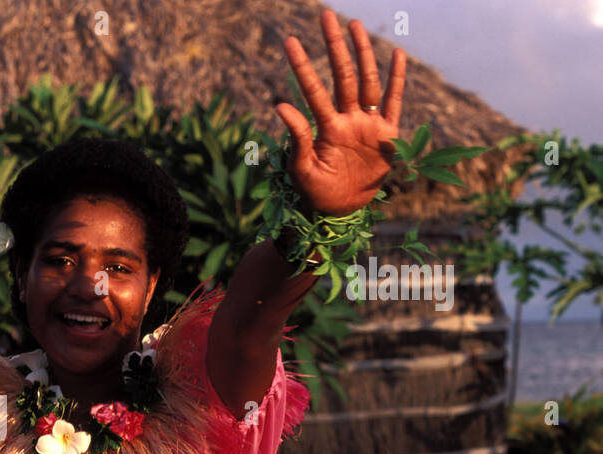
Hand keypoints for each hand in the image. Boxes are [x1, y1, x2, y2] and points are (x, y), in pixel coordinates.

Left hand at [277, 10, 407, 215]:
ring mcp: (368, 123)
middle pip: (341, 74)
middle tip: (325, 15)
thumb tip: (279, 104)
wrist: (340, 211)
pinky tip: (395, 54)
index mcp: (325, 126)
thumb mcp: (301, 168)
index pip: (313, 89)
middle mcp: (347, 118)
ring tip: (354, 25)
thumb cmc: (315, 192)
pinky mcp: (388, 133)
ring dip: (361, 53)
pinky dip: (396, 78)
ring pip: (366, 80)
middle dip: (333, 46)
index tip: (289, 41)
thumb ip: (296, 137)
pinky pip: (394, 100)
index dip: (302, 65)